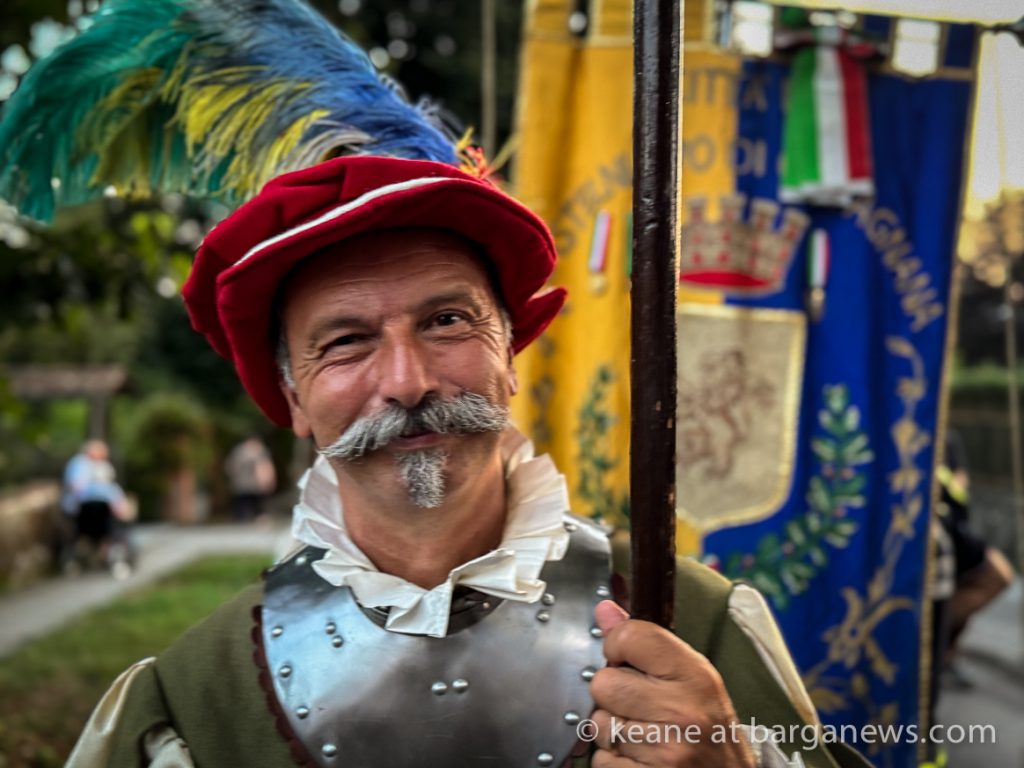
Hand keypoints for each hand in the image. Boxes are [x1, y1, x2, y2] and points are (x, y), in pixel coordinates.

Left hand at [588, 600, 755, 766]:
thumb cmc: (710, 727)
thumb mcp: (690, 676)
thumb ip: (646, 642)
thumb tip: (605, 611)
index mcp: (694, 676)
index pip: (630, 637)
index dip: (616, 645)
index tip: (624, 658)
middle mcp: (681, 712)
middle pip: (603, 683)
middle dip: (612, 693)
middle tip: (637, 703)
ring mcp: (664, 750)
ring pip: (598, 723)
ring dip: (612, 728)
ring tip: (642, 732)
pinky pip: (600, 760)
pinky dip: (613, 760)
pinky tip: (639, 756)